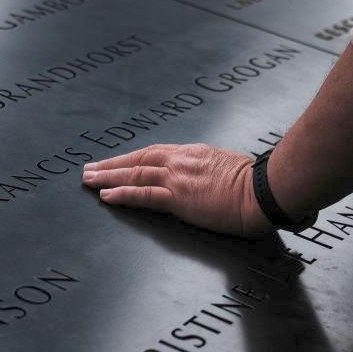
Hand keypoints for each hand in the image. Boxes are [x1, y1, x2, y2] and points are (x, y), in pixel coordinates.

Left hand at [81, 143, 273, 237]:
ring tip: (88, 181)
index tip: (117, 162)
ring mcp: (179, 178)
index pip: (156, 154)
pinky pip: (144, 195)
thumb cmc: (257, 184)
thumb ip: (216, 170)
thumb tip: (214, 179)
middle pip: (139, 159)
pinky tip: (106, 196)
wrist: (264, 191)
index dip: (133, 158)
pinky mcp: (179, 197)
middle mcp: (182, 161)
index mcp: (195, 153)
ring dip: (108, 177)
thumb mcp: (232, 167)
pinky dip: (123, 194)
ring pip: (135, 173)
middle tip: (90, 169)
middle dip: (112, 165)